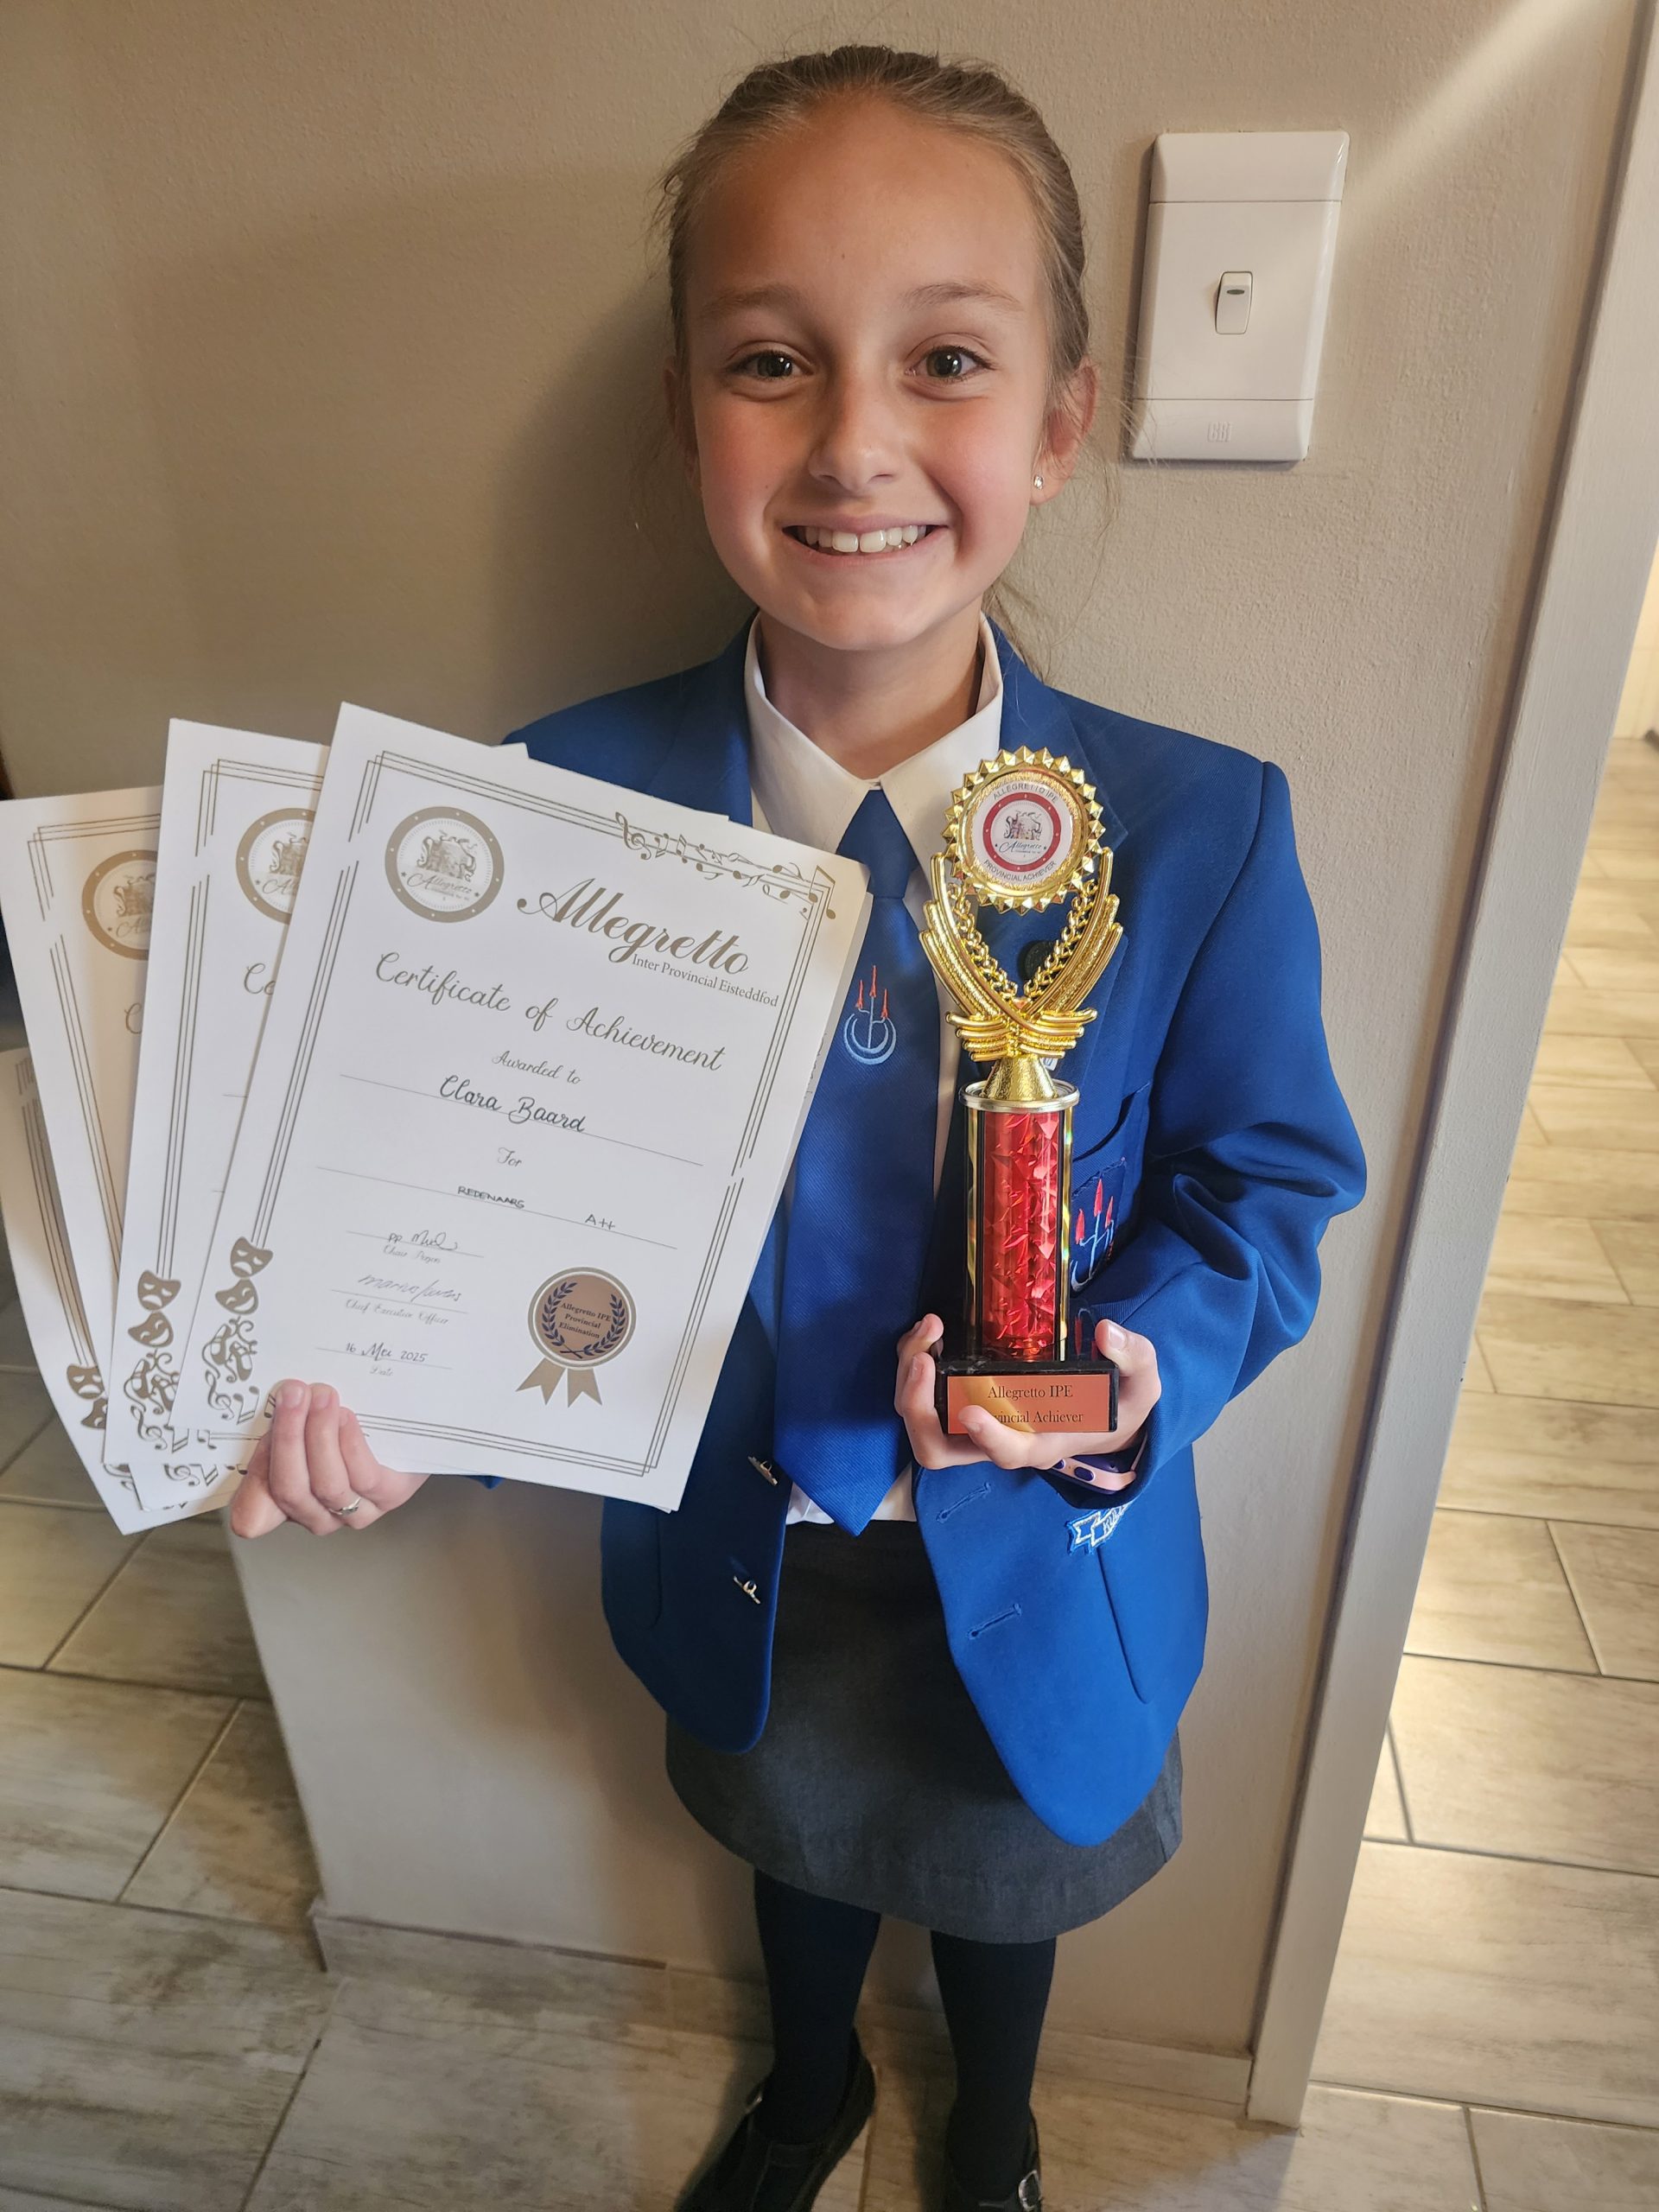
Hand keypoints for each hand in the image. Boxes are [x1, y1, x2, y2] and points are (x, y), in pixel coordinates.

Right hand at [227, 1379, 431, 1536]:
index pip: (253, 1516)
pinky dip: (350, 1443)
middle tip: (292, 1394)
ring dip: (319, 1434)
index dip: (251, 1484)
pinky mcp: (389, 1496)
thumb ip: (282, 1426)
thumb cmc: (349, 1425)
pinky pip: (363, 1476)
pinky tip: (347, 1417)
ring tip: (322, 1396)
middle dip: (288, 1437)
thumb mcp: (304, 1424)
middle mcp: (318, 1515)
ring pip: (326, 1484)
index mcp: (288, 1502)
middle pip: (290, 1490)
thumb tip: (272, 1403)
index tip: (259, 1436)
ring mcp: (355, 1511)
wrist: (407, 1426)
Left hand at [894, 1313, 1160, 1491]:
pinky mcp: (964, 1402)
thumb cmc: (1118, 1404)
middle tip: (925, 1354)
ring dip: (910, 1381)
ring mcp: (976, 1425)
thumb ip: (1134, 1359)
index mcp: (1041, 1444)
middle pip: (938, 1449)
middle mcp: (999, 1441)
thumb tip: (1107, 1333)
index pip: (1008, 1454)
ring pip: (922, 1425)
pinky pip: (925, 1397)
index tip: (970, 1409)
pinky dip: (915, 1365)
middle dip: (919, 1406)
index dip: (987, 1438)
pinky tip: (930, 1332)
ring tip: (926, 1330)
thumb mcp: (1143, 1384)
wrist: (1103, 1414)